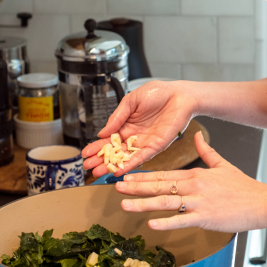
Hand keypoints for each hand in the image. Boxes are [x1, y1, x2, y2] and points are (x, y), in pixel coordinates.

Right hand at [82, 80, 199, 177]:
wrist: (180, 96)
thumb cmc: (158, 93)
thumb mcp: (131, 100)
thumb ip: (117, 117)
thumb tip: (102, 132)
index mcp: (126, 125)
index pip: (108, 139)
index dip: (96, 147)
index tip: (85, 154)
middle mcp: (133, 136)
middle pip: (113, 151)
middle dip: (100, 159)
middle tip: (87, 167)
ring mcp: (143, 143)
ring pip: (123, 157)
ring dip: (110, 165)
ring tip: (97, 172)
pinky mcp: (154, 147)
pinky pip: (139, 158)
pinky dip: (128, 165)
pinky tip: (117, 171)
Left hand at [114, 130, 266, 234]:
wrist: (261, 202)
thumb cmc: (242, 187)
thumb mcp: (223, 165)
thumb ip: (206, 152)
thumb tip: (196, 136)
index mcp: (196, 175)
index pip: (164, 175)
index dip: (143, 176)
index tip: (126, 176)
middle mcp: (194, 187)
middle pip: (159, 186)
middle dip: (136, 186)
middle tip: (116, 186)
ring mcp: (198, 203)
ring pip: (165, 202)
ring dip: (143, 203)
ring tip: (124, 204)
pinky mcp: (205, 219)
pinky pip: (181, 221)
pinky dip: (166, 222)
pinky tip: (150, 224)